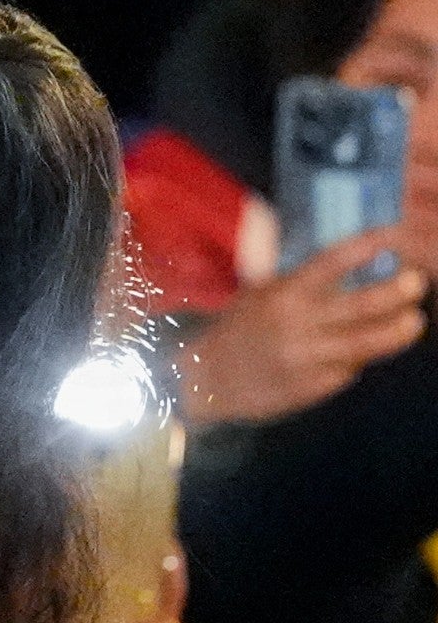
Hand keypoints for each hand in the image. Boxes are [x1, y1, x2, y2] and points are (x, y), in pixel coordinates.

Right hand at [179, 227, 427, 424]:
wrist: (206, 380)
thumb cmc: (236, 330)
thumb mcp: (256, 294)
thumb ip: (296, 281)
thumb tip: (347, 264)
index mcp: (281, 294)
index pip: (330, 263)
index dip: (363, 248)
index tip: (390, 236)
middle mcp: (297, 324)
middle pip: (361, 305)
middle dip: (395, 292)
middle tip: (416, 282)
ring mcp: (308, 357)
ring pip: (366, 342)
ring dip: (396, 330)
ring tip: (414, 321)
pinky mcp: (314, 386)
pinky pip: (349, 369)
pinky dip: (359, 358)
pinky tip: (365, 351)